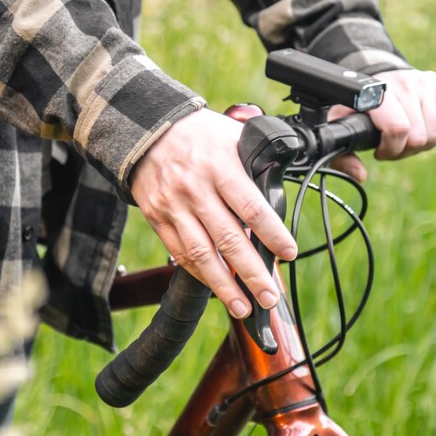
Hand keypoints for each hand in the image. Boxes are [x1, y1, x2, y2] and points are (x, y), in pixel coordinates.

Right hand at [130, 109, 297, 318]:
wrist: (147, 128)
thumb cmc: (199, 133)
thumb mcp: (233, 136)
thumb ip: (257, 165)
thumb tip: (282, 195)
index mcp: (221, 167)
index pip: (251, 207)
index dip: (272, 234)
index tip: (289, 253)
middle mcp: (196, 189)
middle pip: (228, 239)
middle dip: (252, 273)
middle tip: (269, 297)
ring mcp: (173, 206)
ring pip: (201, 254)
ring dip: (224, 286)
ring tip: (243, 307)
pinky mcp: (157, 218)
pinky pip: (180, 253)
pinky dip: (199, 274)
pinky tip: (217, 288)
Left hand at [328, 69, 435, 180]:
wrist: (374, 82)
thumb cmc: (358, 109)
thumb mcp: (343, 129)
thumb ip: (343, 156)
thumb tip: (360, 175)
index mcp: (377, 93)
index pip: (398, 129)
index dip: (391, 149)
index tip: (379, 151)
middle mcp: (401, 84)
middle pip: (418, 137)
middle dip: (404, 150)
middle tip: (392, 145)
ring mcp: (421, 82)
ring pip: (434, 133)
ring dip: (419, 144)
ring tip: (403, 137)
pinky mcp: (434, 84)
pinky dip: (432, 134)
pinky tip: (417, 129)